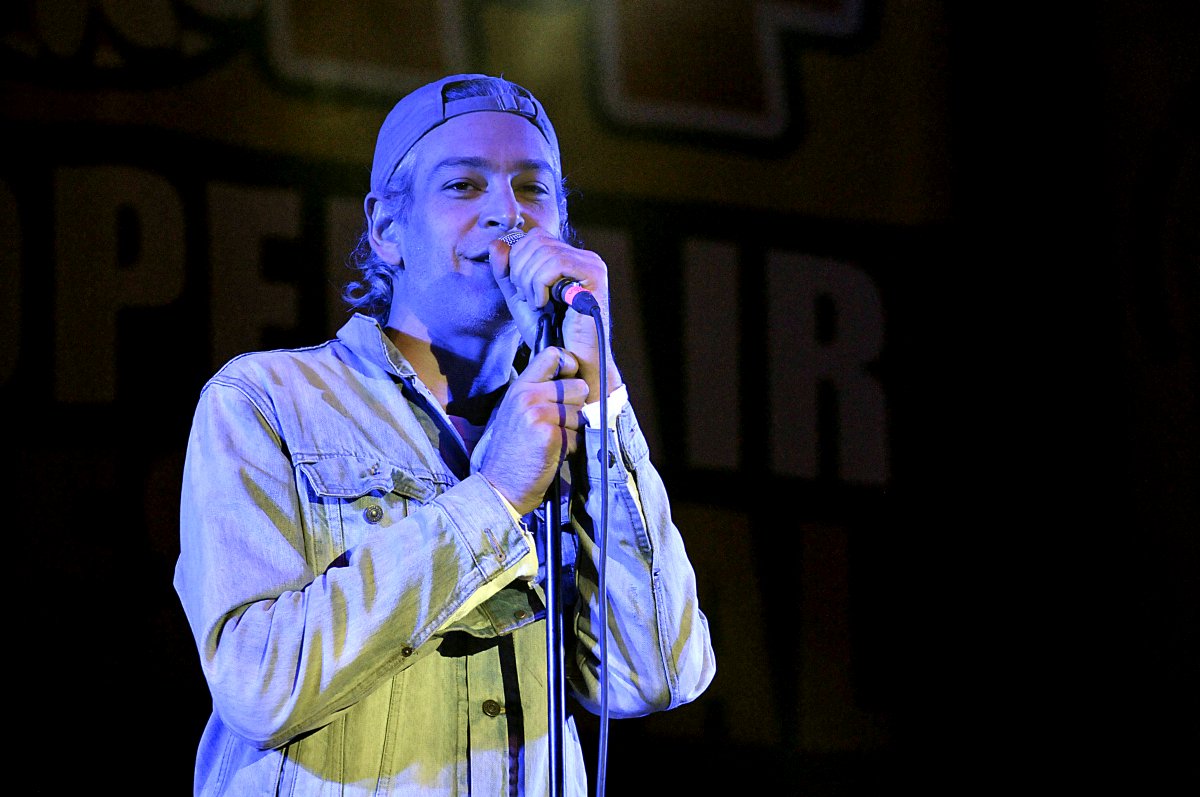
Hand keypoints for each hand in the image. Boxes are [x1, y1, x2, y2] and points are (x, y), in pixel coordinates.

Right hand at [478, 346, 588, 514]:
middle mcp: (528, 395)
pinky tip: (554, 454)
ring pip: (581, 413)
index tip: (570, 384)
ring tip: (553, 442)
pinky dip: (573, 448)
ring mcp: (538, 414)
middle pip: (578, 386)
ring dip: (574, 431)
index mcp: (520, 386)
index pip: (554, 354)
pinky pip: (579, 434)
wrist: (499, 486)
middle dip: (576, 407)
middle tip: (558, 425)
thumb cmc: (514, 452)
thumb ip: (540, 392)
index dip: (570, 366)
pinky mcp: (550, 435)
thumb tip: (577, 381)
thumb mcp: (518, 412)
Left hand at [490, 229, 622, 399]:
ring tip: (536, 304)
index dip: (517, 259)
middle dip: (521, 270)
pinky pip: (556, 263)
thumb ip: (506, 273)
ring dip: (529, 280)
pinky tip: (544, 304)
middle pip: (537, 240)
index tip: (521, 290)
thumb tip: (496, 243)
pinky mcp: (594, 276)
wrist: (570, 362)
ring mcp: (591, 265)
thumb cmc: (550, 335)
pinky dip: (540, 284)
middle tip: (527, 298)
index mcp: (569, 259)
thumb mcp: (520, 299)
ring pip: (545, 251)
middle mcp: (584, 257)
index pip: (535, 237)